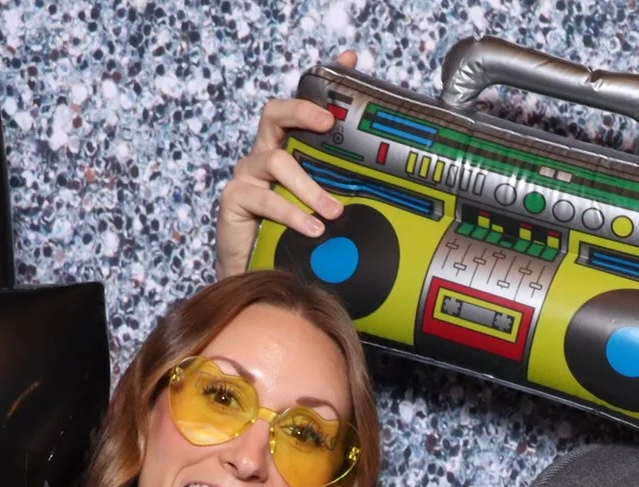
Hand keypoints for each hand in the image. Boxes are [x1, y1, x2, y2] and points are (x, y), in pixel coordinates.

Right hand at [213, 50, 356, 280]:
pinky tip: (313, 228)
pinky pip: (264, 198)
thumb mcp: (330, 210)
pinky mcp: (236, 199)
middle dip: (303, 112)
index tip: (348, 63)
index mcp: (291, 150)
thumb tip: (403, 199)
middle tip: (331, 123)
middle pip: (275, 114)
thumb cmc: (298, 236)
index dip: (322, 82)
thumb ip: (351, 195)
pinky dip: (291, 213)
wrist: (261, 272)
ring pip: (276, 161)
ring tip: (333, 212)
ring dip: (308, 185)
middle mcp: (266, 154)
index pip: (303, 108)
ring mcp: (249, 175)